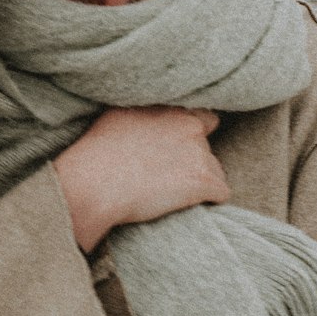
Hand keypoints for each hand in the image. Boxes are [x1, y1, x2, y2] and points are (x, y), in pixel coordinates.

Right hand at [53, 106, 229, 251]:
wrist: (96, 183)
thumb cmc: (98, 152)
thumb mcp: (119, 116)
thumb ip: (145, 113)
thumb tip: (148, 118)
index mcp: (171, 110)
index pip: (204, 118)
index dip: (193, 136)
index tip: (180, 150)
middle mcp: (190, 126)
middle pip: (206, 148)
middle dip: (193, 161)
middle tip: (168, 176)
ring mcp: (199, 154)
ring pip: (215, 171)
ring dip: (199, 182)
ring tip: (170, 194)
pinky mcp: (203, 182)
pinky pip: (220, 193)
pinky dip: (208, 200)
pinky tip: (186, 205)